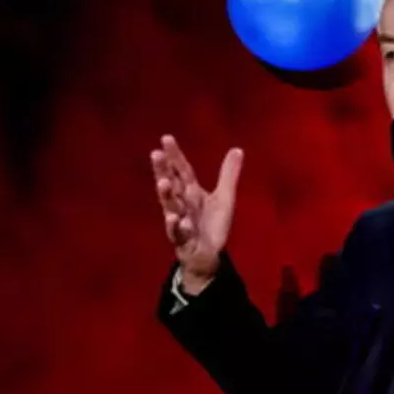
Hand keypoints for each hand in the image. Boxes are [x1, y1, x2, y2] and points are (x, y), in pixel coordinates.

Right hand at [150, 135, 242, 291]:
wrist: (208, 256)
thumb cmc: (211, 225)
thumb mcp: (224, 197)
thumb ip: (228, 174)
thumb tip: (237, 149)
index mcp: (190, 192)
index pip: (182, 170)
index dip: (175, 155)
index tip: (166, 138)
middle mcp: (182, 204)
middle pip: (171, 185)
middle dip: (162, 170)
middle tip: (155, 154)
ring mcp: (180, 221)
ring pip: (170, 207)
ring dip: (166, 195)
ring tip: (163, 182)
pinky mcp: (183, 240)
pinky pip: (177, 232)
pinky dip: (175, 226)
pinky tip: (175, 218)